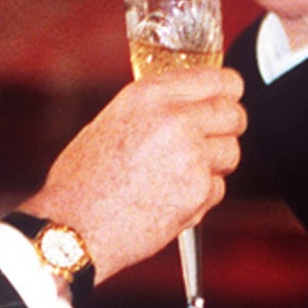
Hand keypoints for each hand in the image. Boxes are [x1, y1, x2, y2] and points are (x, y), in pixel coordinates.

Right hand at [22, 68, 245, 281]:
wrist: (73, 228)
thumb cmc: (82, 181)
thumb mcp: (110, 121)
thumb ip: (154, 108)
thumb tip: (188, 105)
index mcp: (150, 95)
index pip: (217, 79)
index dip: (227, 91)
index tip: (227, 99)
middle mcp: (175, 119)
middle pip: (234, 114)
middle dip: (227, 129)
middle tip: (211, 141)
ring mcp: (191, 156)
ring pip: (230, 152)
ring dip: (214, 165)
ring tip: (177, 176)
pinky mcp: (198, 191)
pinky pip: (218, 188)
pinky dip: (201, 196)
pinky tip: (169, 199)